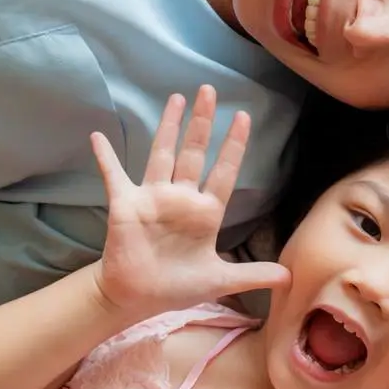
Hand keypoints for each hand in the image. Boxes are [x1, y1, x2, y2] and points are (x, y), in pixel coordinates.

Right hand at [87, 86, 287, 319]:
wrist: (137, 298)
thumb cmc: (177, 286)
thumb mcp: (219, 280)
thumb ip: (252, 275)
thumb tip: (290, 278)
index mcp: (205, 212)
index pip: (224, 172)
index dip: (233, 146)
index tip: (244, 117)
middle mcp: (181, 198)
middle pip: (194, 152)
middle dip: (202, 123)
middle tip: (209, 90)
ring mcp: (152, 198)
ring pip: (163, 154)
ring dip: (168, 127)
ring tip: (176, 98)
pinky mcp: (126, 205)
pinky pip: (114, 176)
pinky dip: (106, 158)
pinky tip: (98, 136)